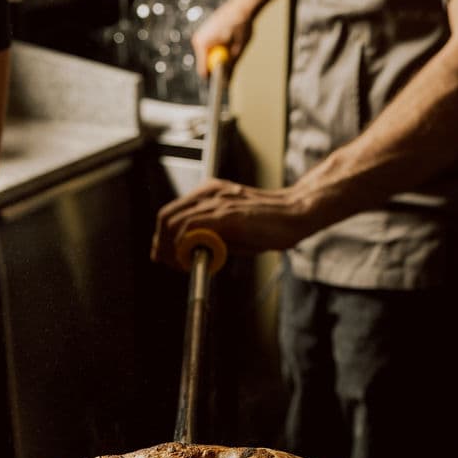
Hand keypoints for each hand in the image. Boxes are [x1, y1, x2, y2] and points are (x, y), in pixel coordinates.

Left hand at [151, 177, 310, 267]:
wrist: (295, 213)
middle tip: (165, 262)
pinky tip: (192, 259)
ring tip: (179, 264)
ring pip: (175, 223)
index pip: (172, 212)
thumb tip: (193, 253)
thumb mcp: (233, 228)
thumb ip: (212, 235)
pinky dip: (186, 246)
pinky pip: (192, 229)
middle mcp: (209, 194)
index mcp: (209, 193)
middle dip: (161, 244)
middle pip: (167, 217)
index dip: (162, 236)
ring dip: (171, 249)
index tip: (163, 255)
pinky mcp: (226, 215)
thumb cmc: (269, 223)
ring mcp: (217, 203)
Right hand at [192, 0, 253, 76]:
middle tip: (232, 56)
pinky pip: (210, 50)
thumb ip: (230, 68)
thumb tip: (226, 84)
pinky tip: (228, 37)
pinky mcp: (204, 34)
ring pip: (208, 57)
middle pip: (205, 65)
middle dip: (217, 66)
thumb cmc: (241, 26)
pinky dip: (219, 49)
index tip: (225, 81)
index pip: (203, 71)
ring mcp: (199, 36)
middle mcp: (197, 40)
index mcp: (202, 44)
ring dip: (219, 56)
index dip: (214, 78)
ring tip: (231, 42)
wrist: (242, 5)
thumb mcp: (238, 50)